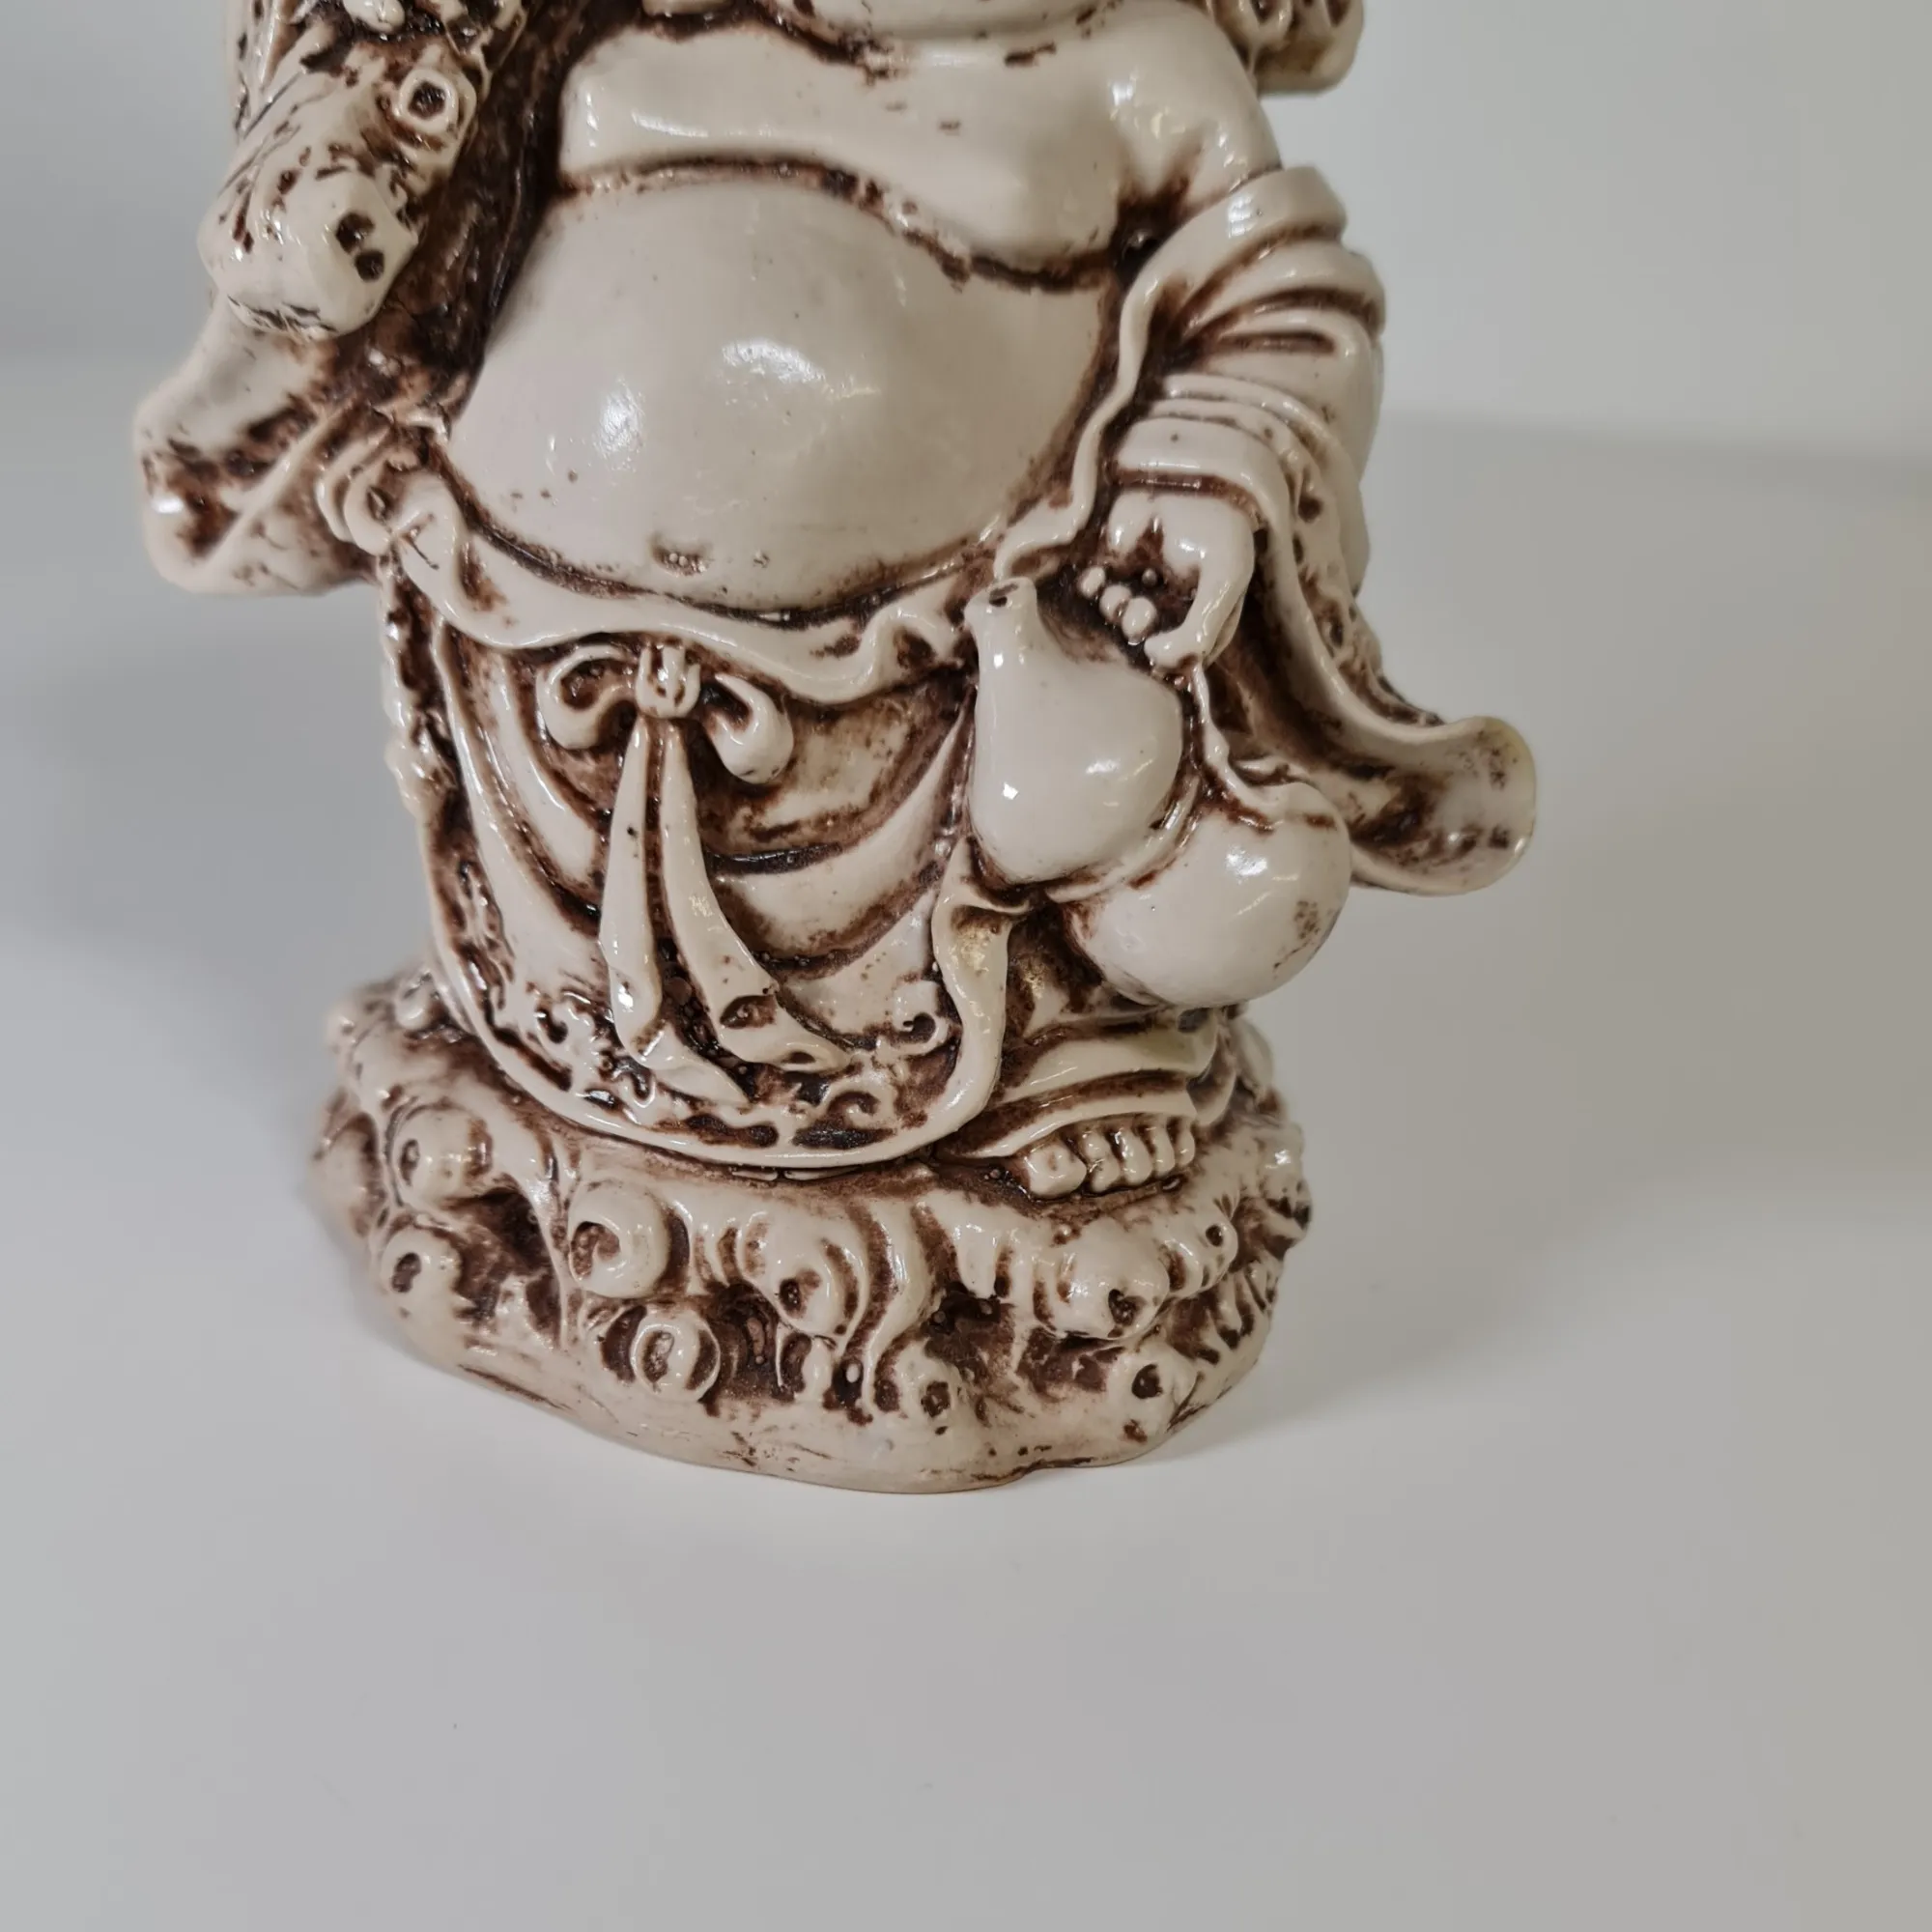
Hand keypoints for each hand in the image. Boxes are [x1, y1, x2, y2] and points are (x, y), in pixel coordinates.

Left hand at [1076, 490, 1256, 673]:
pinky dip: (1091, 588)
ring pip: (1117, 614)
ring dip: (1115, 610)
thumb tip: (1158, 662)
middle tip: (1139, 616)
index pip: (1182, 656)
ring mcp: (1138, 581)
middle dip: (1138, 629)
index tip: (1155, 652)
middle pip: (1145, 637)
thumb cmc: (1218, 529)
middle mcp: (1170, 602)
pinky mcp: (1109, 561)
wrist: (1190, 472)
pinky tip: (1096, 581)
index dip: (1167, 658)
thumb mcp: (1225, 581)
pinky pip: (1092, 588)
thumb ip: (1202, 631)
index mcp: (1202, 613)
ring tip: (1119, 597)